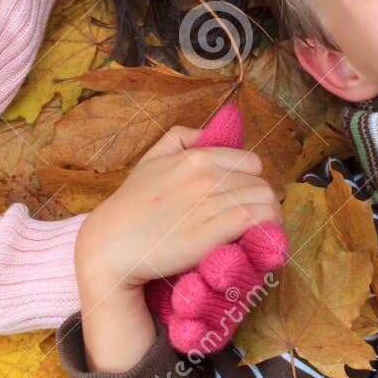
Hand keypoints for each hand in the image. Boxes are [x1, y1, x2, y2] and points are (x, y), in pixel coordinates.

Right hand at [74, 122, 278, 301]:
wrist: (109, 245)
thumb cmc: (129, 206)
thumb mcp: (150, 159)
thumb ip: (179, 137)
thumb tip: (207, 131)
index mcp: (196, 157)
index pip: (251, 163)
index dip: (251, 182)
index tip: (244, 199)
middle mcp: (206, 176)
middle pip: (262, 184)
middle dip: (261, 202)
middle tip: (253, 220)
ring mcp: (209, 204)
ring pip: (265, 202)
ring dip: (268, 218)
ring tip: (257, 232)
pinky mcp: (211, 233)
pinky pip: (256, 221)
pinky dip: (264, 230)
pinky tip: (255, 241)